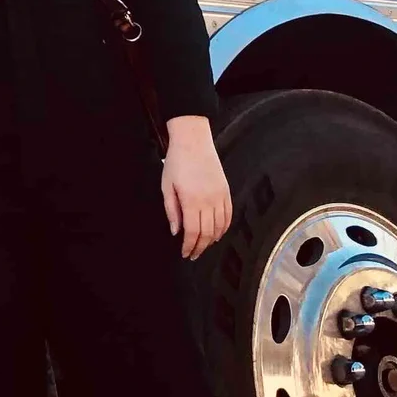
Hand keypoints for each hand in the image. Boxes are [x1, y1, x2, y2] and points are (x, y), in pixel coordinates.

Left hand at [161, 115, 231, 258]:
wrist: (193, 141)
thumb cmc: (176, 162)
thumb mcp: (167, 186)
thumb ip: (172, 210)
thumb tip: (176, 231)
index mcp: (191, 201)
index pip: (193, 232)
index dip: (190, 246)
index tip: (185, 253)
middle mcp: (208, 201)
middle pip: (207, 233)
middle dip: (200, 247)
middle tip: (194, 254)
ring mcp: (220, 196)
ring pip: (220, 226)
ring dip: (212, 240)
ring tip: (204, 246)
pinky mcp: (226, 191)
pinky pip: (228, 215)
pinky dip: (224, 227)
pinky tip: (217, 233)